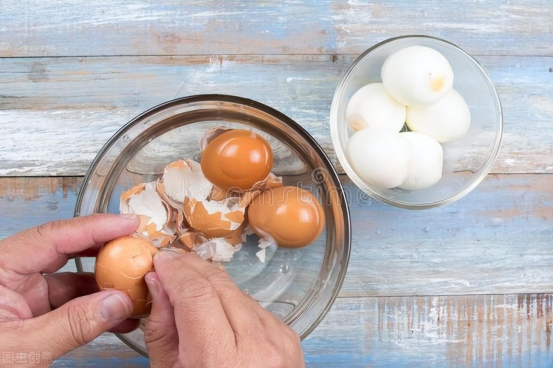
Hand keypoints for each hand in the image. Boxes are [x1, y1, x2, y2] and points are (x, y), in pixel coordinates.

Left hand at [0, 214, 140, 367]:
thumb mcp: (23, 349)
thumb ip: (72, 324)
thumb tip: (118, 302)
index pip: (52, 237)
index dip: (94, 227)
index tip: (128, 224)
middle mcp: (10, 277)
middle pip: (66, 250)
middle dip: (106, 250)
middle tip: (138, 249)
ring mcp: (23, 296)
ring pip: (73, 279)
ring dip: (107, 285)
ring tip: (137, 288)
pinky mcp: (34, 315)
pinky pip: (72, 305)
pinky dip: (98, 309)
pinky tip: (122, 316)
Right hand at [144, 251, 304, 367]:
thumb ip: (163, 329)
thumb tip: (159, 282)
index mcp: (223, 361)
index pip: (197, 293)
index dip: (175, 271)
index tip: (159, 261)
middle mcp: (259, 345)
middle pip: (220, 284)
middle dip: (190, 268)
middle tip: (169, 263)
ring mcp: (279, 339)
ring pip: (237, 291)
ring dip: (210, 283)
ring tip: (187, 286)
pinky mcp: (288, 337)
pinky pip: (253, 306)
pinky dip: (231, 301)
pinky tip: (215, 309)